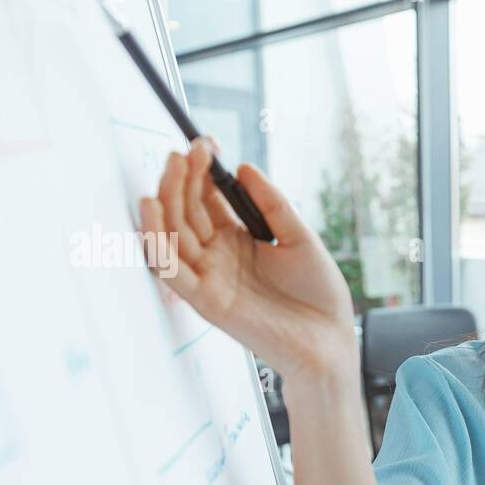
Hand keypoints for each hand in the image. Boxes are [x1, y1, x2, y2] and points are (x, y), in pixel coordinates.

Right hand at [139, 137, 357, 384]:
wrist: (331, 340)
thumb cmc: (319, 294)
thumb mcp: (300, 237)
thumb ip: (273, 205)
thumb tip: (244, 167)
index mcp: (238, 240)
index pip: (208, 200)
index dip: (203, 171)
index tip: (206, 143)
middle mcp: (218, 256)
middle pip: (187, 212)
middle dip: (184, 178)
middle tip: (189, 148)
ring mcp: (210, 278)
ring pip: (174, 235)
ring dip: (167, 200)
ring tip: (171, 167)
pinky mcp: (207, 301)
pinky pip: (172, 271)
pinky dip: (158, 242)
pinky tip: (153, 210)